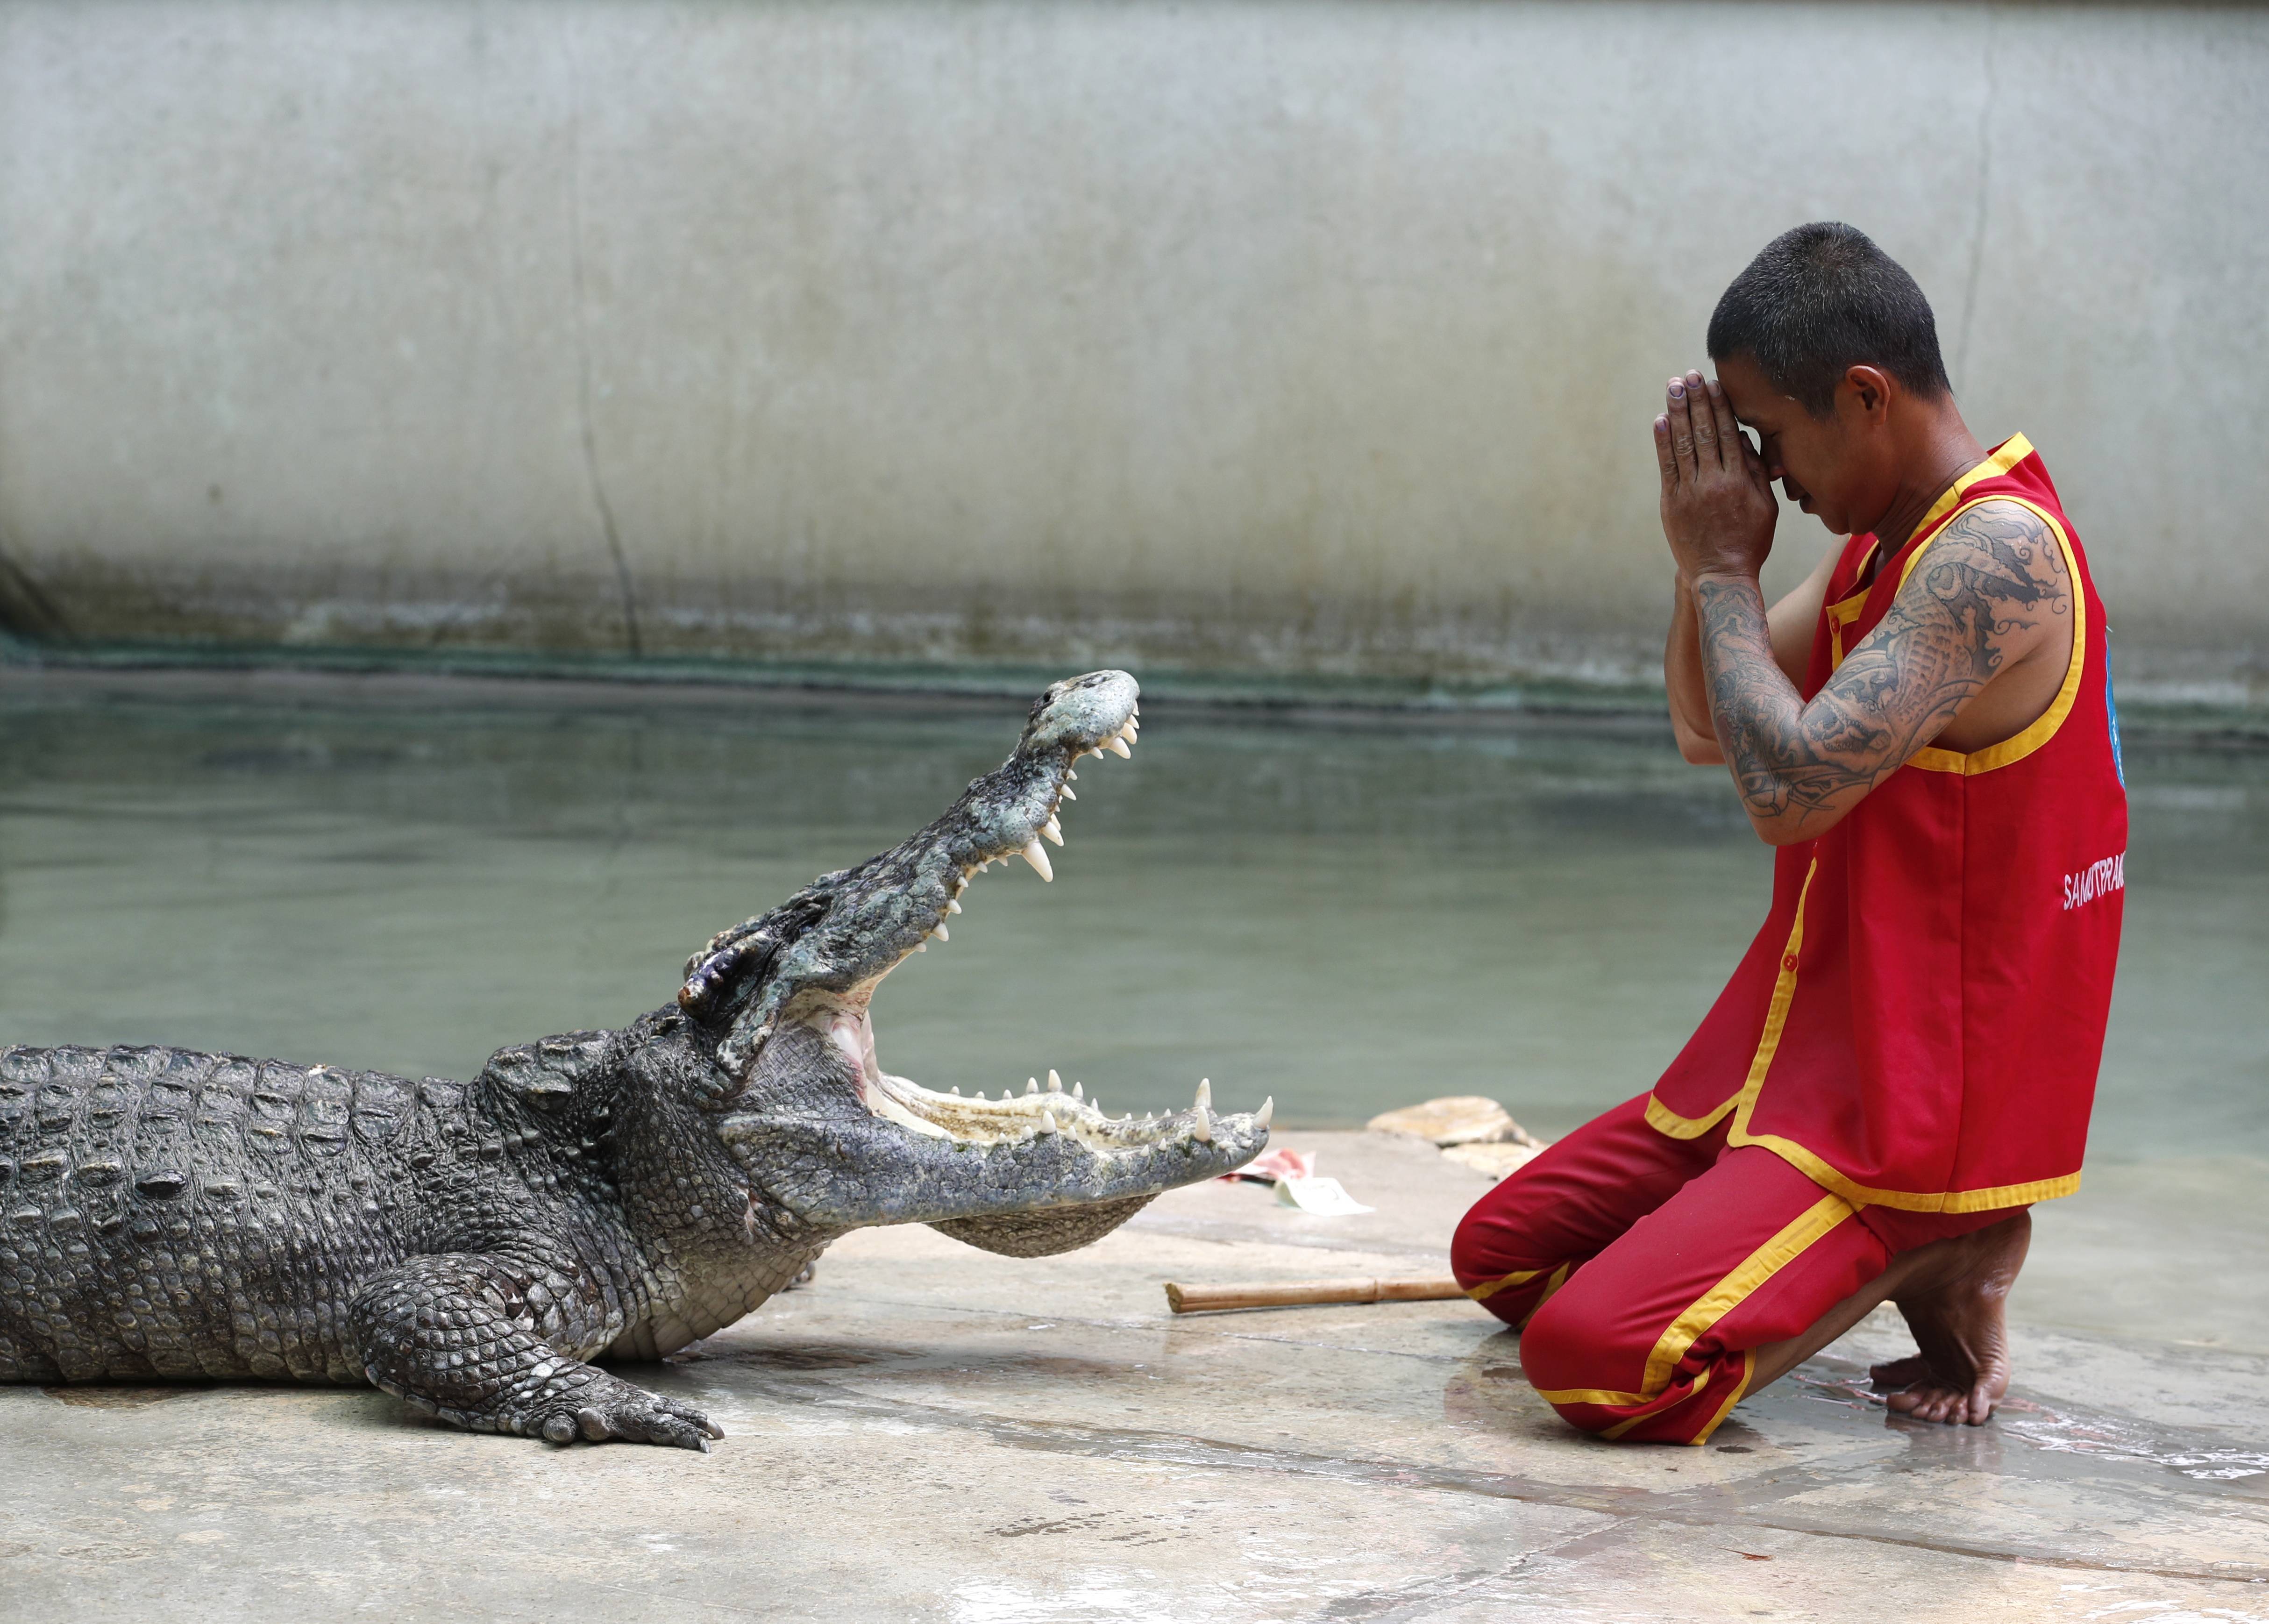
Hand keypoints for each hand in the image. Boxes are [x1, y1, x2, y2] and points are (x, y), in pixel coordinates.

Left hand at [1655, 370, 1775, 582]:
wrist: (1720, 575)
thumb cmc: (1749, 540)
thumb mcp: (1766, 506)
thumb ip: (1757, 471)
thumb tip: (1742, 437)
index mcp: (1739, 480)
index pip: (1727, 433)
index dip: (1719, 405)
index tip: (1713, 383)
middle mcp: (1713, 482)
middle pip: (1702, 432)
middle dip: (1695, 400)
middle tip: (1688, 375)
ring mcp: (1689, 492)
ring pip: (1682, 444)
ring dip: (1677, 412)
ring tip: (1673, 387)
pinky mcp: (1671, 503)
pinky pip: (1666, 467)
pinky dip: (1662, 442)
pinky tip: (1660, 420)